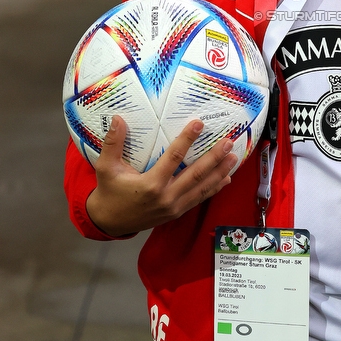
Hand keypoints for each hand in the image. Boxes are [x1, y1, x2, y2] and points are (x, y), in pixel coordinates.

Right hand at [86, 115, 237, 236]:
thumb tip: (118, 119)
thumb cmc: (109, 192)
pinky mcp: (177, 212)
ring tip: (234, 158)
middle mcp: (166, 197)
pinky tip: (226, 178)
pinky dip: (214, 188)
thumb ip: (112, 144)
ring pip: (202, 188)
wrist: (110, 222)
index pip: (173, 158)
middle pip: (196, 174)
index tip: (199, 124)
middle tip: (228, 142)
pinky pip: (199, 199)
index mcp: (151, 184)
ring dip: (220, 172)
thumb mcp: (106, 168)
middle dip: (214, 157)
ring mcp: (174, 207)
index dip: (187, 140)